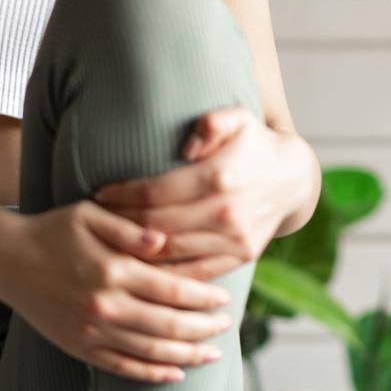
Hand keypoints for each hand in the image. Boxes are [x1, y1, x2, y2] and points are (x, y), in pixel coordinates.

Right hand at [0, 202, 235, 383]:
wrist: (5, 259)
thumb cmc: (53, 229)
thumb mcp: (91, 214)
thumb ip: (131, 227)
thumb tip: (166, 240)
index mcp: (112, 271)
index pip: (172, 289)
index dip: (203, 297)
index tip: (225, 298)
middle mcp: (104, 306)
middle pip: (167, 326)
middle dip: (203, 328)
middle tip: (228, 325)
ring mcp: (91, 331)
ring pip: (149, 352)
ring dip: (186, 356)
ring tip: (212, 354)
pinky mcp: (79, 346)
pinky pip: (122, 367)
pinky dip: (151, 374)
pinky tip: (174, 374)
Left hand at [92, 105, 314, 277]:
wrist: (294, 178)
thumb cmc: (255, 143)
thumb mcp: (239, 117)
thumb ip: (212, 122)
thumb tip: (188, 147)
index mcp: (219, 177)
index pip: (155, 192)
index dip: (122, 195)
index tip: (99, 194)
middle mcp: (226, 212)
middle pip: (157, 225)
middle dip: (121, 223)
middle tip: (96, 220)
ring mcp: (235, 239)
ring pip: (171, 253)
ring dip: (137, 251)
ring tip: (111, 243)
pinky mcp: (241, 256)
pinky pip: (195, 272)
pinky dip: (166, 272)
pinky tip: (143, 265)